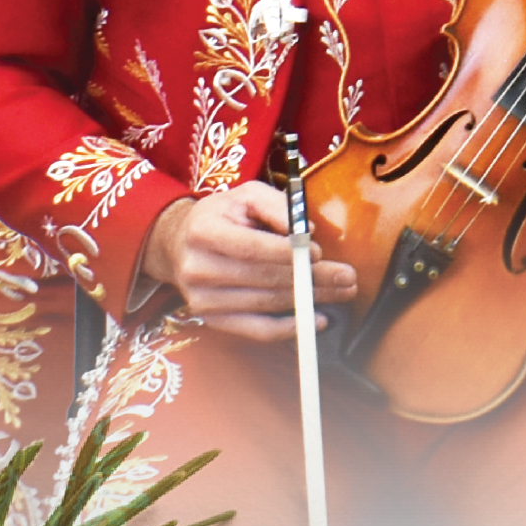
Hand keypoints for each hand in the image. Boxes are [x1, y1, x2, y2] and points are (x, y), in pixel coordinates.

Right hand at [151, 181, 359, 340]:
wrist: (178, 244)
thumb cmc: (222, 216)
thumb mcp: (246, 195)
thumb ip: (277, 205)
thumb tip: (308, 231)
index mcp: (203, 232)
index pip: (251, 247)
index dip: (287, 252)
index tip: (320, 252)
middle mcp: (197, 269)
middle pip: (264, 278)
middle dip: (312, 278)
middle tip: (348, 276)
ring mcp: (202, 299)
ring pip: (266, 303)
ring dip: (309, 300)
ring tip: (342, 291)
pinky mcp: (211, 319)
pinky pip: (255, 330)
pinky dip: (288, 328)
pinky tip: (315, 320)